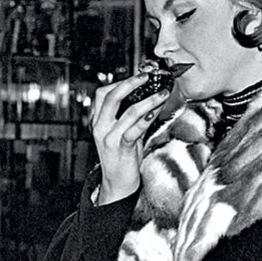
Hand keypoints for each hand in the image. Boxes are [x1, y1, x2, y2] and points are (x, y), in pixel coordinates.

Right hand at [91, 75, 170, 204]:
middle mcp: (101, 127)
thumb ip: (132, 118)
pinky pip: (135, 129)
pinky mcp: (121, 148)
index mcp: (99, 121)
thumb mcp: (124, 134)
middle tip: (147, 76)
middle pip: (111, 97)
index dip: (120, 82)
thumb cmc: (122, 159)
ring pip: (128, 112)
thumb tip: (148, 100)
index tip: (137, 76)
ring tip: (162, 93)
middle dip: (130, 83)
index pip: (103, 94)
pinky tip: (156, 111)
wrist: (117, 184)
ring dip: (148, 100)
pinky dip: (147, 118)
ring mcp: (110, 138)